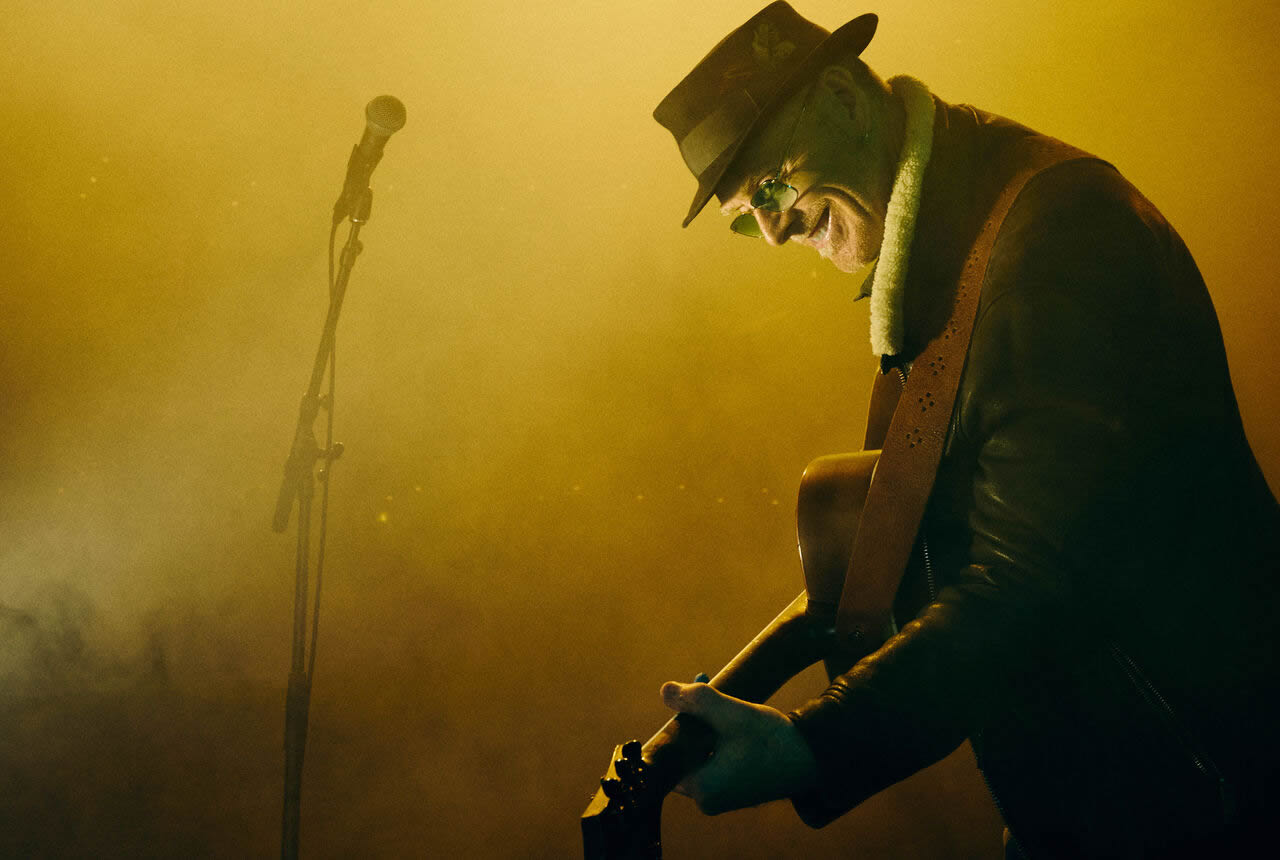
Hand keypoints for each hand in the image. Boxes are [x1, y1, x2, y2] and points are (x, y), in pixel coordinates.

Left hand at [660, 681, 818, 814]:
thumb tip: (664, 691)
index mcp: (702, 789)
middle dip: (694, 716)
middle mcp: (708, 800)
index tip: (687, 694)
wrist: (814, 756)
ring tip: (718, 691)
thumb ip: (696, 700)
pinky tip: (729, 712)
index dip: (676, 721)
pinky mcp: (735, 790)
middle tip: (703, 680)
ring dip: (707, 722)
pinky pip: (715, 758)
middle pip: (685, 750)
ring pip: (700, 751)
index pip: (670, 753)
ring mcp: (722, 797)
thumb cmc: (772, 740)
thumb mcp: (731, 713)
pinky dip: (719, 736)